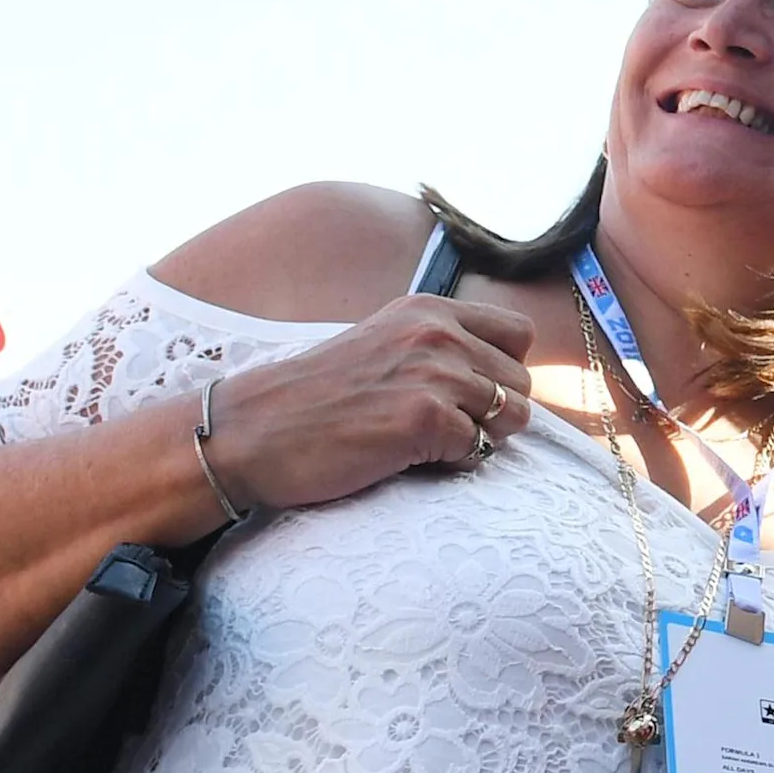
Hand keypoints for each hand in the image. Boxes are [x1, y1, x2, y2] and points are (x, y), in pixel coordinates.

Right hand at [199, 294, 537, 513]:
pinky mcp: (426, 418)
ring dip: (478, 439)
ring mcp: (434, 373)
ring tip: (422, 442)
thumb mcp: (383, 347)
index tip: (471, 394)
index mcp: (427, 310)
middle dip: (493, 413)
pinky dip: (453, 462)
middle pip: (522, 383)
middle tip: (437, 427)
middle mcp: (437, 332)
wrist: (251, 432)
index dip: (506, 371)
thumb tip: (506, 377)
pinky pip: (480, 448)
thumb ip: (438, 348)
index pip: (519, 333)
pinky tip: (407, 457)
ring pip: (514, 417)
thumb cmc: (317, 401)